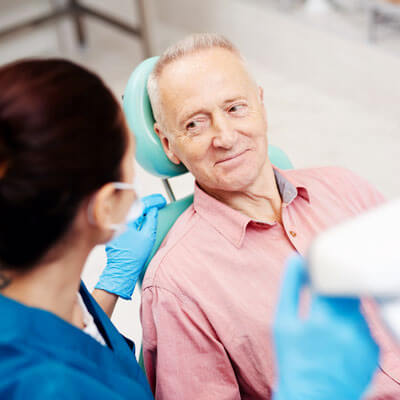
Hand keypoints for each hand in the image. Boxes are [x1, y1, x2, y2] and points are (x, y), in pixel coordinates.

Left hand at [95, 194, 165, 299]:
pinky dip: (136, 217)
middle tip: (160, 203)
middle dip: (148, 203)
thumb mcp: (148, 236)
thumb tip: (153, 210)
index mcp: (126, 220)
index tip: (162, 201)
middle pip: (135, 206)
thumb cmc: (134, 256)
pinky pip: (127, 219)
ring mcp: (115, 226)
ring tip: (154, 209)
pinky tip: (144, 219)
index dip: (153, 201)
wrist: (122, 270)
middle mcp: (118, 220)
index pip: (141, 204)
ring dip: (142, 210)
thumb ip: (151, 220)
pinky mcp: (115, 232)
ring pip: (131, 213)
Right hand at [273, 255, 378, 399]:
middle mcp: (348, 329)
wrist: (313, 397)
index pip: (329, 278)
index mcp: (321, 319)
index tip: (314, 271)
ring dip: (343, 302)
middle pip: (346, 289)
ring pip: (357, 304)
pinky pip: (365, 322)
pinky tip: (338, 334)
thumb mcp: (283, 322)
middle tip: (321, 293)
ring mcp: (364, 340)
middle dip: (332, 286)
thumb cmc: (292, 358)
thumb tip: (296, 259)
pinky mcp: (375, 349)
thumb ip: (290, 287)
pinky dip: (353, 320)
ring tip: (327, 318)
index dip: (321, 271)